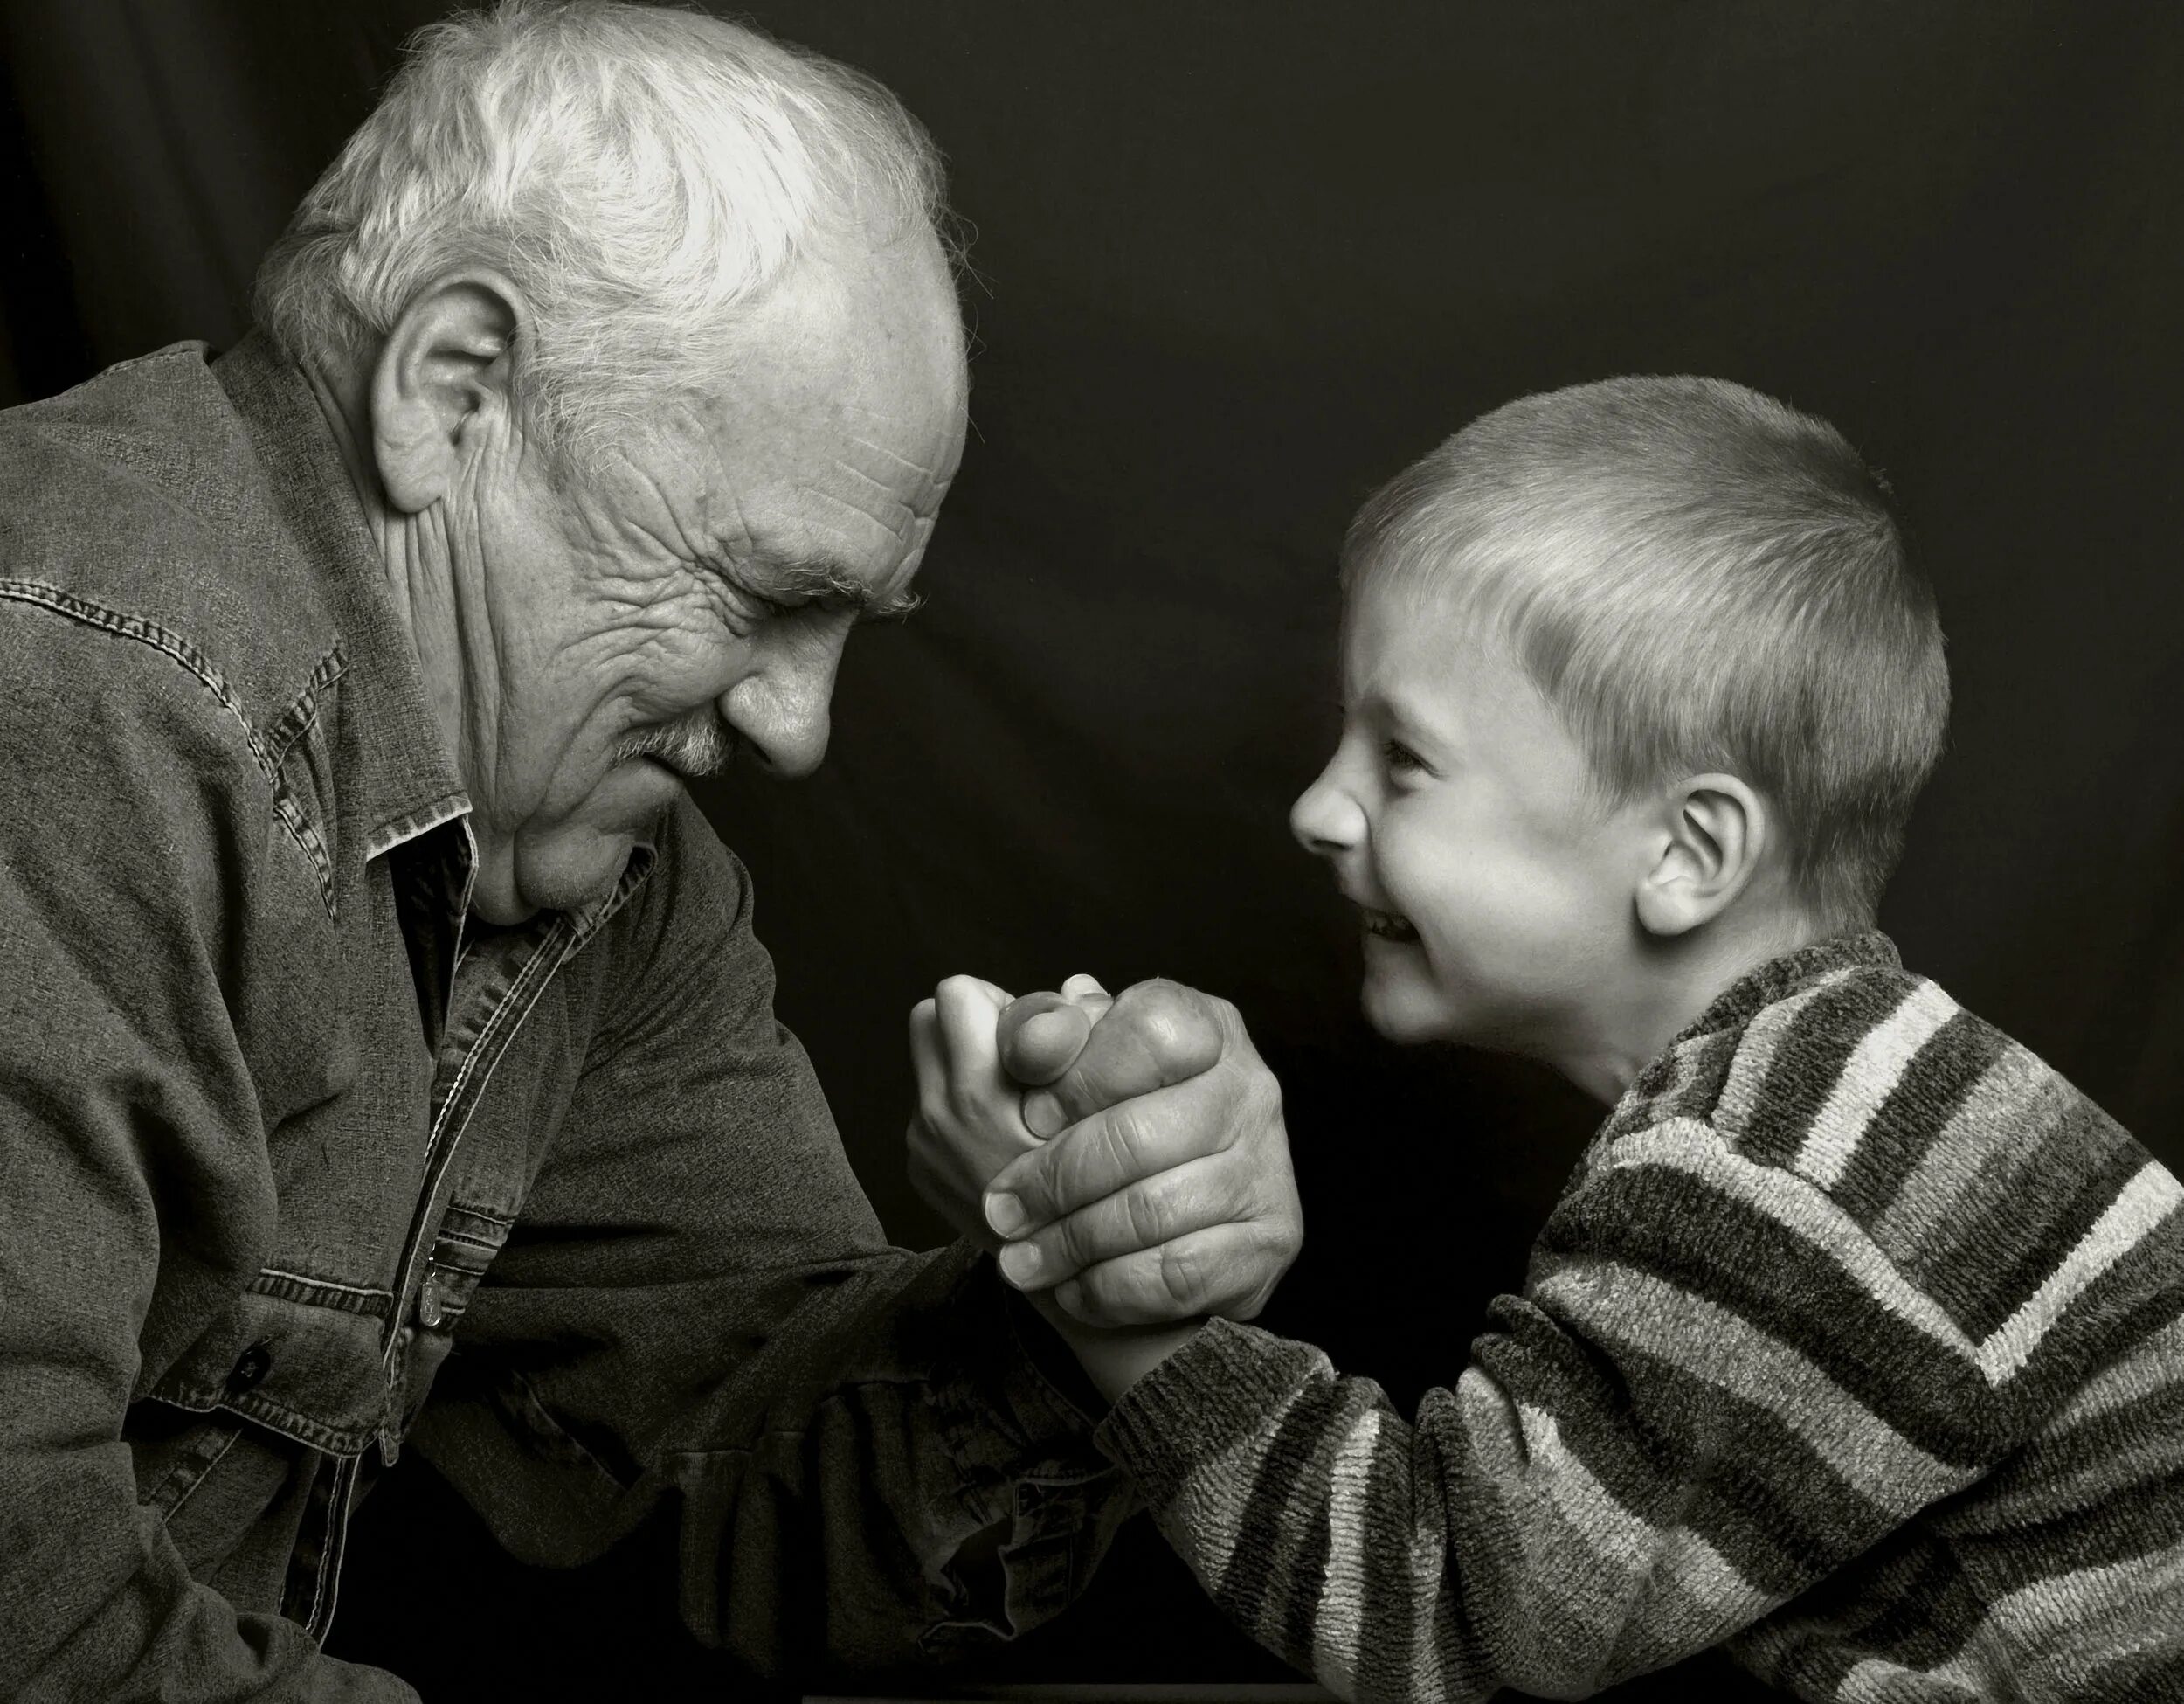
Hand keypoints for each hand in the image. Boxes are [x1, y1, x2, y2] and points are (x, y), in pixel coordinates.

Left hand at [905, 973, 1110, 1243]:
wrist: (1071, 1278)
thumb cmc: (1105, 1183)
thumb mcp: (1106, 1098)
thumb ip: (1087, 1033)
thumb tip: (1075, 986)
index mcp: (977, 1091)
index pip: (959, 995)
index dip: (1005, 1006)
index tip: (1035, 1041)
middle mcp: (937, 1117)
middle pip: (928, 1019)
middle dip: (973, 1023)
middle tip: (1021, 1057)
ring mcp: (924, 1148)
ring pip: (930, 1063)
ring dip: (968, 1064)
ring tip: (1016, 1098)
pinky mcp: (923, 1170)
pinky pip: (932, 1106)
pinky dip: (963, 1107)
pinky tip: (1005, 1137)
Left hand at [982, 980, 1302, 1327]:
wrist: (1179, 1216)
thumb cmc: (1103, 1123)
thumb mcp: (1067, 1064)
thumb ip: (1039, 1034)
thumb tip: (1033, 1035)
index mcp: (1203, 1026)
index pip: (1147, 1033)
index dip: (1079, 1079)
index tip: (1029, 1116)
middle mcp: (1248, 1089)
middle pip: (1140, 1134)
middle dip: (1054, 1181)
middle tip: (1001, 1210)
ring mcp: (1267, 1166)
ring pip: (1153, 1210)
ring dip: (1071, 1242)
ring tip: (1020, 1260)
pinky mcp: (1272, 1241)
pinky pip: (1179, 1274)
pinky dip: (1113, 1287)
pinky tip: (1075, 1288)